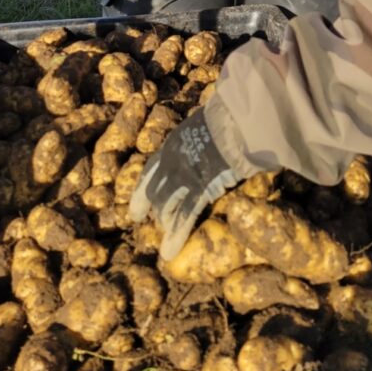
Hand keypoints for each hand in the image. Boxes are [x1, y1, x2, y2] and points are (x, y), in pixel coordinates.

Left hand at [129, 107, 243, 259]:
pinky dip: (176, 236)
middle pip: (155, 191)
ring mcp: (182, 177)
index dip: (143, 190)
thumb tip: (205, 147)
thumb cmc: (225, 119)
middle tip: (152, 223)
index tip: (136, 207)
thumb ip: (199, 141)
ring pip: (166, 206)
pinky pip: (184, 216)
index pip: (150, 171)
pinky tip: (169, 252)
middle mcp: (171, 162)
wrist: (234, 121)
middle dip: (153, 209)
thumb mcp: (203, 126)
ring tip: (165, 238)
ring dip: (165, 223)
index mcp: (172, 145)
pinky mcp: (199, 190)